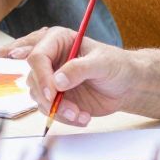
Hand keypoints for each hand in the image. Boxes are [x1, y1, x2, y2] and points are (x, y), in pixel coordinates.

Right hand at [0, 26, 134, 125]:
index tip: (52, 93)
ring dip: (57, 110)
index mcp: (58, 40)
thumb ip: (79, 69)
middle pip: (33, 78)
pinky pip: (49, 110)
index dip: (42, 76)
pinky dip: (64, 118)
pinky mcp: (55, 97)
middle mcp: (50, 59)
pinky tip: (83, 117)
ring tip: (80, 114)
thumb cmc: (116, 65)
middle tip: (70, 109)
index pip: (37, 56)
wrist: (126, 85)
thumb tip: (57, 81)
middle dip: (49, 98)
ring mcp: (51, 79)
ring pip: (39, 97)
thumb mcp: (102, 63)